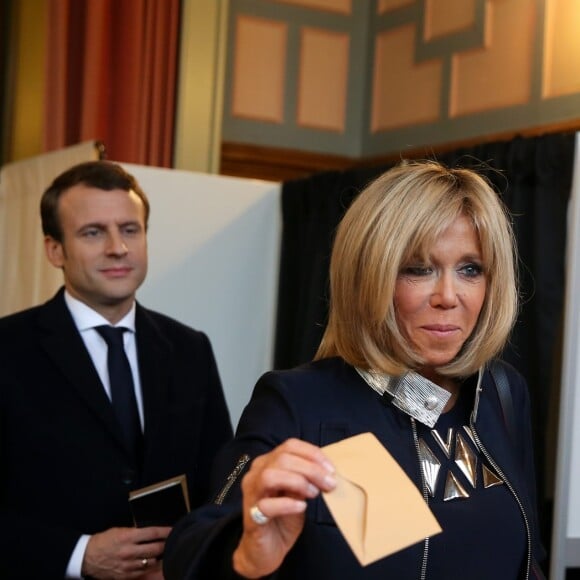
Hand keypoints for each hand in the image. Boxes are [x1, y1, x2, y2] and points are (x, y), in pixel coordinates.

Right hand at [81, 526, 170, 578]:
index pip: (152, 533)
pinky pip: (143, 572)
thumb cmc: (103, 541)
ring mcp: (128, 565)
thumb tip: (150, 532)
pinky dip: (150, 568)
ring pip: (152, 562)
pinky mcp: (125, 576)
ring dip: (159, 557)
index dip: (165, 531)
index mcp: (127, 537)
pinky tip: (153, 563)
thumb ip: (135, 532)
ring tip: (163, 553)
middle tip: (171, 542)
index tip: (172, 530)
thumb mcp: (119, 531)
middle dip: (165, 545)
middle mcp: (129, 552)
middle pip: (155, 549)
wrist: (87, 557)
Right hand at [232, 438, 335, 577]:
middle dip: (310, 469)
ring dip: (297, 482)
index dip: (312, 454)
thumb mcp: (299, 494)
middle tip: (329, 483)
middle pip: (282, 459)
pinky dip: (287, 504)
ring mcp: (252, 494)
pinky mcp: (252, 516)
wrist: (266, 550)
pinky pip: (266, 505)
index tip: (331, 469)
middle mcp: (256, 474)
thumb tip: (326, 471)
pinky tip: (301, 507)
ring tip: (313, 494)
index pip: (290, 446)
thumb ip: (306, 479)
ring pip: (269, 476)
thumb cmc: (283, 518)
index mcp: (268, 463)